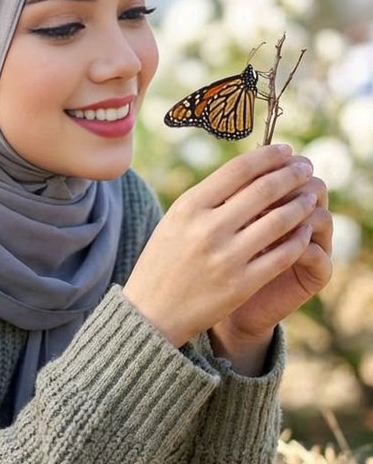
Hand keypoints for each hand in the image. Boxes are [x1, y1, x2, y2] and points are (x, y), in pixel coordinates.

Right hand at [123, 145, 324, 349]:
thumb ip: (209, 197)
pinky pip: (282, 255)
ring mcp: (226, 258)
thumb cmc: (165, 260)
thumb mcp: (176, 220)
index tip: (286, 150)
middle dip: (292, 174)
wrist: (152, 313)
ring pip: (279, 221)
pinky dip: (299, 239)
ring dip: (301, 204)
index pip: (238, 169)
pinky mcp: (242, 285)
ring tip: (311, 196)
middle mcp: (208, 229)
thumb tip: (251, 169)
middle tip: (307, 166)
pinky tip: (304, 231)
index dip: (269, 155)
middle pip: (264, 190)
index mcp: (189, 207)